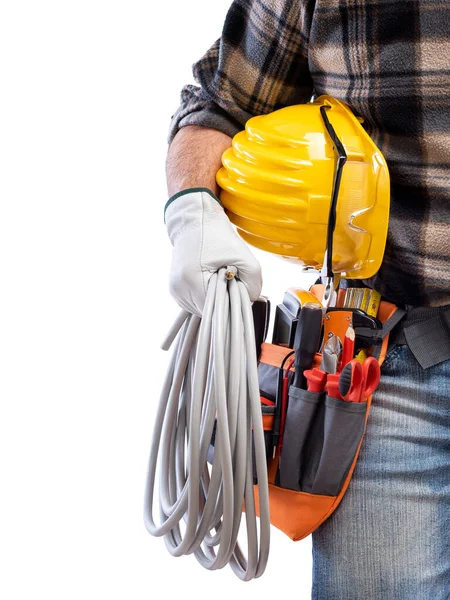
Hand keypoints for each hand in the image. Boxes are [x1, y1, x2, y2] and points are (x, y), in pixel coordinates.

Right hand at [165, 188, 261, 315]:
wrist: (195, 221)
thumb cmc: (217, 236)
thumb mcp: (245, 258)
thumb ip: (253, 284)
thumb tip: (250, 302)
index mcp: (191, 280)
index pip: (216, 310)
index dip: (231, 304)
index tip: (237, 291)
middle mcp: (179, 288)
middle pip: (209, 312)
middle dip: (224, 301)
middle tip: (229, 281)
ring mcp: (174, 290)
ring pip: (202, 309)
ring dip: (215, 299)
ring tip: (218, 278)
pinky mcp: (174, 289)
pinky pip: (195, 303)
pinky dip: (206, 296)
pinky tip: (210, 281)